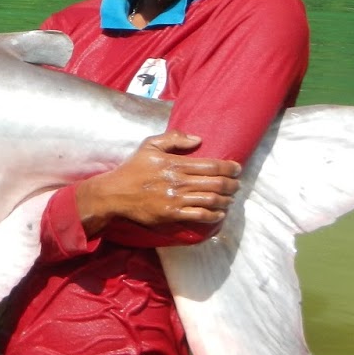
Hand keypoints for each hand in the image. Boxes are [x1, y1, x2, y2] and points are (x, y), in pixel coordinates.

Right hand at [74, 130, 240, 234]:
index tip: (237, 168)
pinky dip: (214, 215)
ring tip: (230, 198)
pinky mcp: (173, 215)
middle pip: (216, 183)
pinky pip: (200, 216)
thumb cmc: (133, 169)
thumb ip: (173, 139)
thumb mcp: (149, 146)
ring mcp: (176, 199)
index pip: (211, 165)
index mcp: (175, 163)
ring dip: (226, 200)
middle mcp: (178, 182)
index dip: (229, 167)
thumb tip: (198, 139)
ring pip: (211, 200)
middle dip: (232, 184)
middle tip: (238, 184)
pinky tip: (219, 213)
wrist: (115, 194)